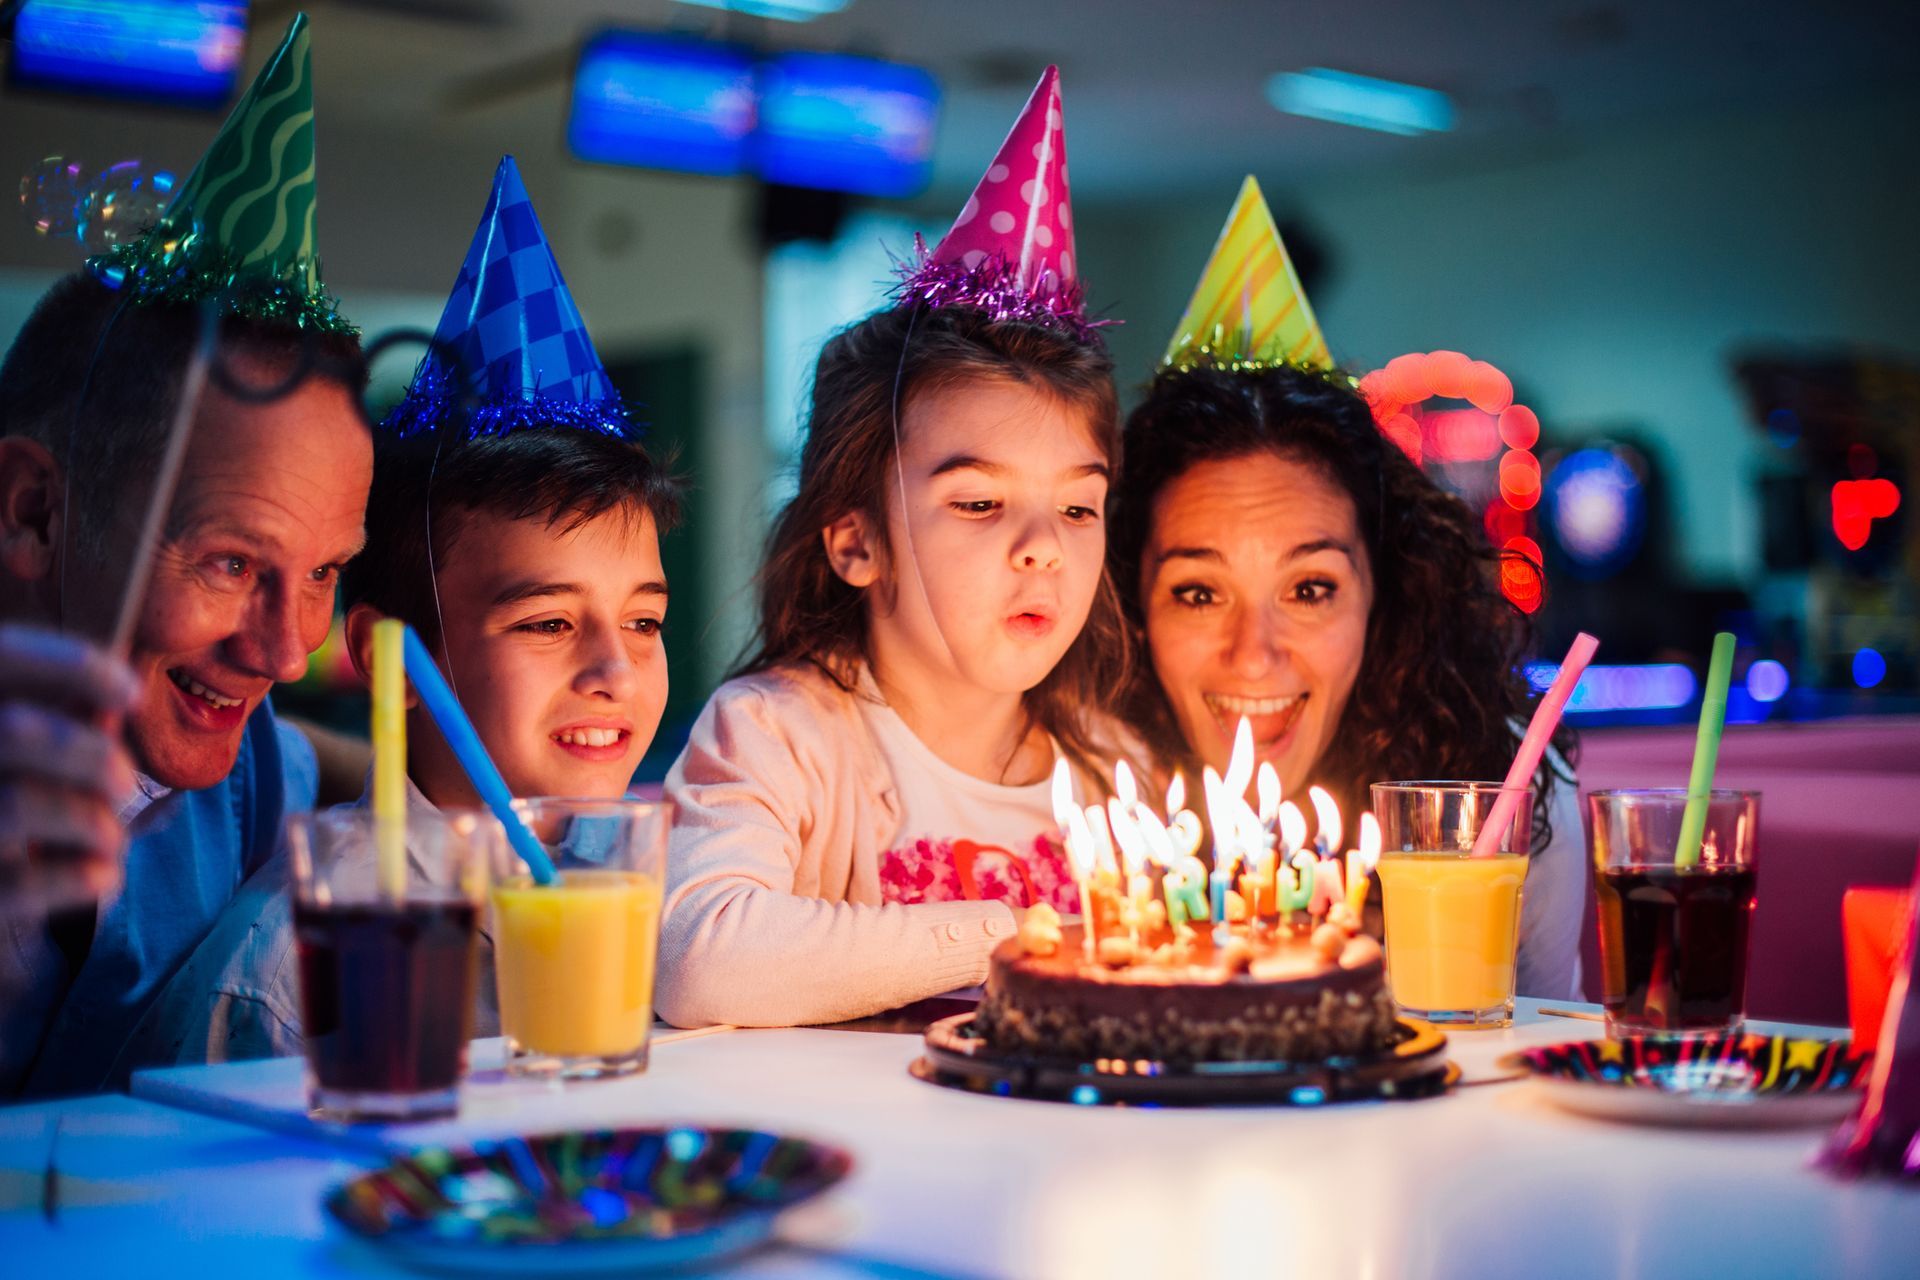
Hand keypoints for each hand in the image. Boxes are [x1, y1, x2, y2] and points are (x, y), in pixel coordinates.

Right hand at [0, 625, 139, 912]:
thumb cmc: (16, 808)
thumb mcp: (33, 757)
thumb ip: (61, 721)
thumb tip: (117, 701)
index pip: (0, 655)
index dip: (71, 666)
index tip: (134, 693)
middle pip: (16, 732)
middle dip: (93, 755)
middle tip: (124, 783)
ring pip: (18, 805)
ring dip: (93, 821)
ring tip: (110, 836)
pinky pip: (26, 882)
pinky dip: (86, 875)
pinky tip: (102, 874)